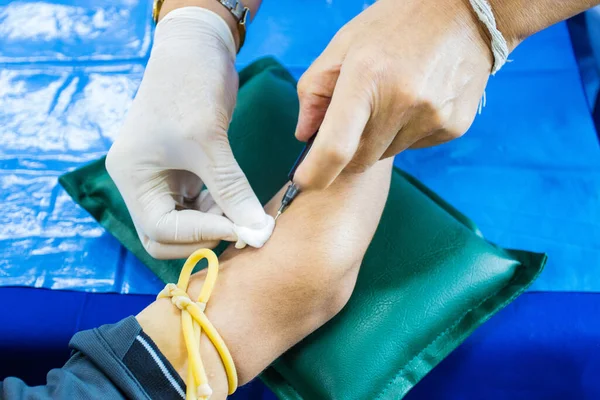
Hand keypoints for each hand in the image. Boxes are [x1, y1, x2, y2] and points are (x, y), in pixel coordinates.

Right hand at [106, 7, 273, 258]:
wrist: (197, 49)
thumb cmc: (191, 88)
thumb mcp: (209, 142)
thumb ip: (232, 191)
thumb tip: (259, 233)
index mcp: (131, 176)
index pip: (160, 229)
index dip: (201, 235)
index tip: (241, 228)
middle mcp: (141, 183)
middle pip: (165, 237)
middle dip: (202, 238)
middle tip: (240, 228)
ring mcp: (162, 178)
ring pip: (185, 225)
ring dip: (215, 225)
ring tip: (246, 213)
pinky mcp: (183, 172)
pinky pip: (198, 207)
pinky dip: (219, 210)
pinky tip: (241, 203)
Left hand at [293, 0, 492, 188]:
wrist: (466, 10)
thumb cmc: (394, 23)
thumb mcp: (344, 43)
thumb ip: (315, 90)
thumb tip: (304, 135)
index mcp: (367, 76)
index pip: (336, 147)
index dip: (316, 173)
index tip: (303, 181)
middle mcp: (403, 101)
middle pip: (359, 159)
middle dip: (347, 149)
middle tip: (354, 116)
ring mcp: (433, 116)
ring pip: (387, 154)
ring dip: (379, 138)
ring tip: (392, 96)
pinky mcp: (454, 126)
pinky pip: (414, 146)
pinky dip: (406, 132)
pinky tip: (416, 99)